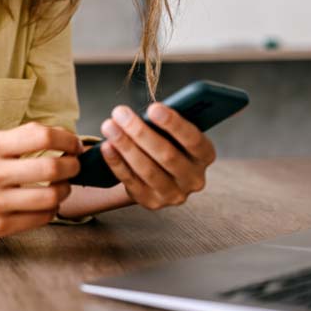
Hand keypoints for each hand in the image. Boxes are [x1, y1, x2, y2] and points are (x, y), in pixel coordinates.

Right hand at [0, 123, 82, 240]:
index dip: (67, 139)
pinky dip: (53, 209)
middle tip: (74, 166)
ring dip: (66, 190)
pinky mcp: (0, 226)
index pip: (42, 136)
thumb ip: (25, 138)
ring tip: (62, 186)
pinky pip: (43, 218)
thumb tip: (66, 137)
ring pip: (52, 197)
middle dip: (73, 166)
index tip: (74, 145)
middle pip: (52, 168)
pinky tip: (47, 203)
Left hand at [99, 103, 215, 210]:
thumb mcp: (174, 133)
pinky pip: (131, 181)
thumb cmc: (167, 142)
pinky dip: (117, 163)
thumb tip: (145, 114)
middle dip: (140, 132)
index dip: (174, 124)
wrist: (158, 172)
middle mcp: (193, 178)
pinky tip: (106, 146)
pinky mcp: (151, 202)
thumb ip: (167, 125)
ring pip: (147, 170)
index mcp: (205, 155)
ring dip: (125, 146)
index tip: (153, 108)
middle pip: (166, 155)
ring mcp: (173, 194)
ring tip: (109, 126)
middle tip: (120, 112)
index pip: (193, 140)